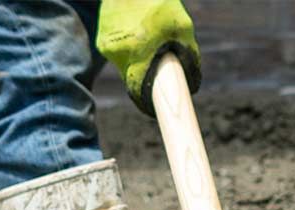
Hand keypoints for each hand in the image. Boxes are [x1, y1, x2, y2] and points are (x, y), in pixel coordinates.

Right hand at [96, 0, 200, 115]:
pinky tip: (136, 32)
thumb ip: (190, 57)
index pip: (138, 92)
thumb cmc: (159, 3)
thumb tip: (193, 86)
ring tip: (148, 39)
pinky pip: (120, 55)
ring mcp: (106, 47)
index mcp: (137, 51)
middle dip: (147, 76)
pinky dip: (130, 50)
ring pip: (127, 67)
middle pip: (134, 79)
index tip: (154, 113)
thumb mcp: (182, 27)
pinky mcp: (101, 41)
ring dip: (139, 60)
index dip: (146, 105)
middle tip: (160, 65)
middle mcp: (118, 52)